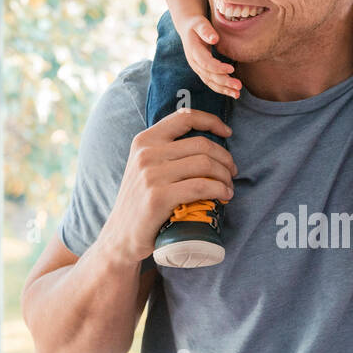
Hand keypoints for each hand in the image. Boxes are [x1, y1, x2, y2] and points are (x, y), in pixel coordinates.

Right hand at [99, 108, 236, 264]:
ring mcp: (151, 175)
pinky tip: (224, 196)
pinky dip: (219, 190)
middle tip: (231, 172)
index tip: (227, 132)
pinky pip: (201, 186)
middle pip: (201, 144)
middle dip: (225, 158)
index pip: (184, 117)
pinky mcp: (158, 197)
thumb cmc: (141, 200)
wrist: (120, 235)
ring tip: (228, 187)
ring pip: (205, 164)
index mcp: (144, 140)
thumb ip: (166, 150)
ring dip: (225, 176)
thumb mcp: (145, 166)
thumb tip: (205, 143)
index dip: (211, 121)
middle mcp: (146, 153)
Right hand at [178, 13, 241, 98]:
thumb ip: (206, 30)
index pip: (206, 63)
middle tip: (239, 86)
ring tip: (237, 94)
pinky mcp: (203, 71)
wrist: (188, 29)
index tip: (232, 69)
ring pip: (210, 82)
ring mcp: (198, 68)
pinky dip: (222, 88)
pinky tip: (233, 93)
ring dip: (224, 89)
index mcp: (193, 51)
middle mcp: (194, 63)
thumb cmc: (196, 25)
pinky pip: (211, 82)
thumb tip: (214, 39)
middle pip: (209, 76)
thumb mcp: (199, 23)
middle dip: (224, 82)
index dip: (218, 68)